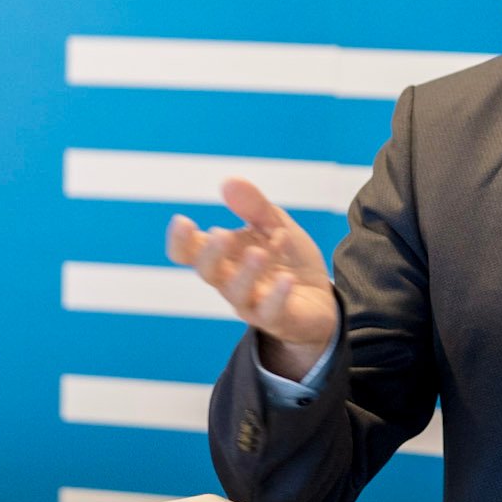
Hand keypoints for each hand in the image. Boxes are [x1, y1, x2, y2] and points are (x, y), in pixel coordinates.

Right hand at [165, 177, 338, 379]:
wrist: (320, 296)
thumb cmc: (287, 259)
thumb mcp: (274, 225)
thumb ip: (254, 206)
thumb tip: (229, 181)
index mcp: (224, 256)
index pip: (189, 253)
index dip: (180, 240)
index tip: (182, 221)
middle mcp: (231, 281)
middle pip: (209, 273)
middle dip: (210, 254)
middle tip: (219, 234)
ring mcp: (252, 303)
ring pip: (238, 293)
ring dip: (246, 272)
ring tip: (258, 252)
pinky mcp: (277, 319)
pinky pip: (270, 312)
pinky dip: (277, 296)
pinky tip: (286, 279)